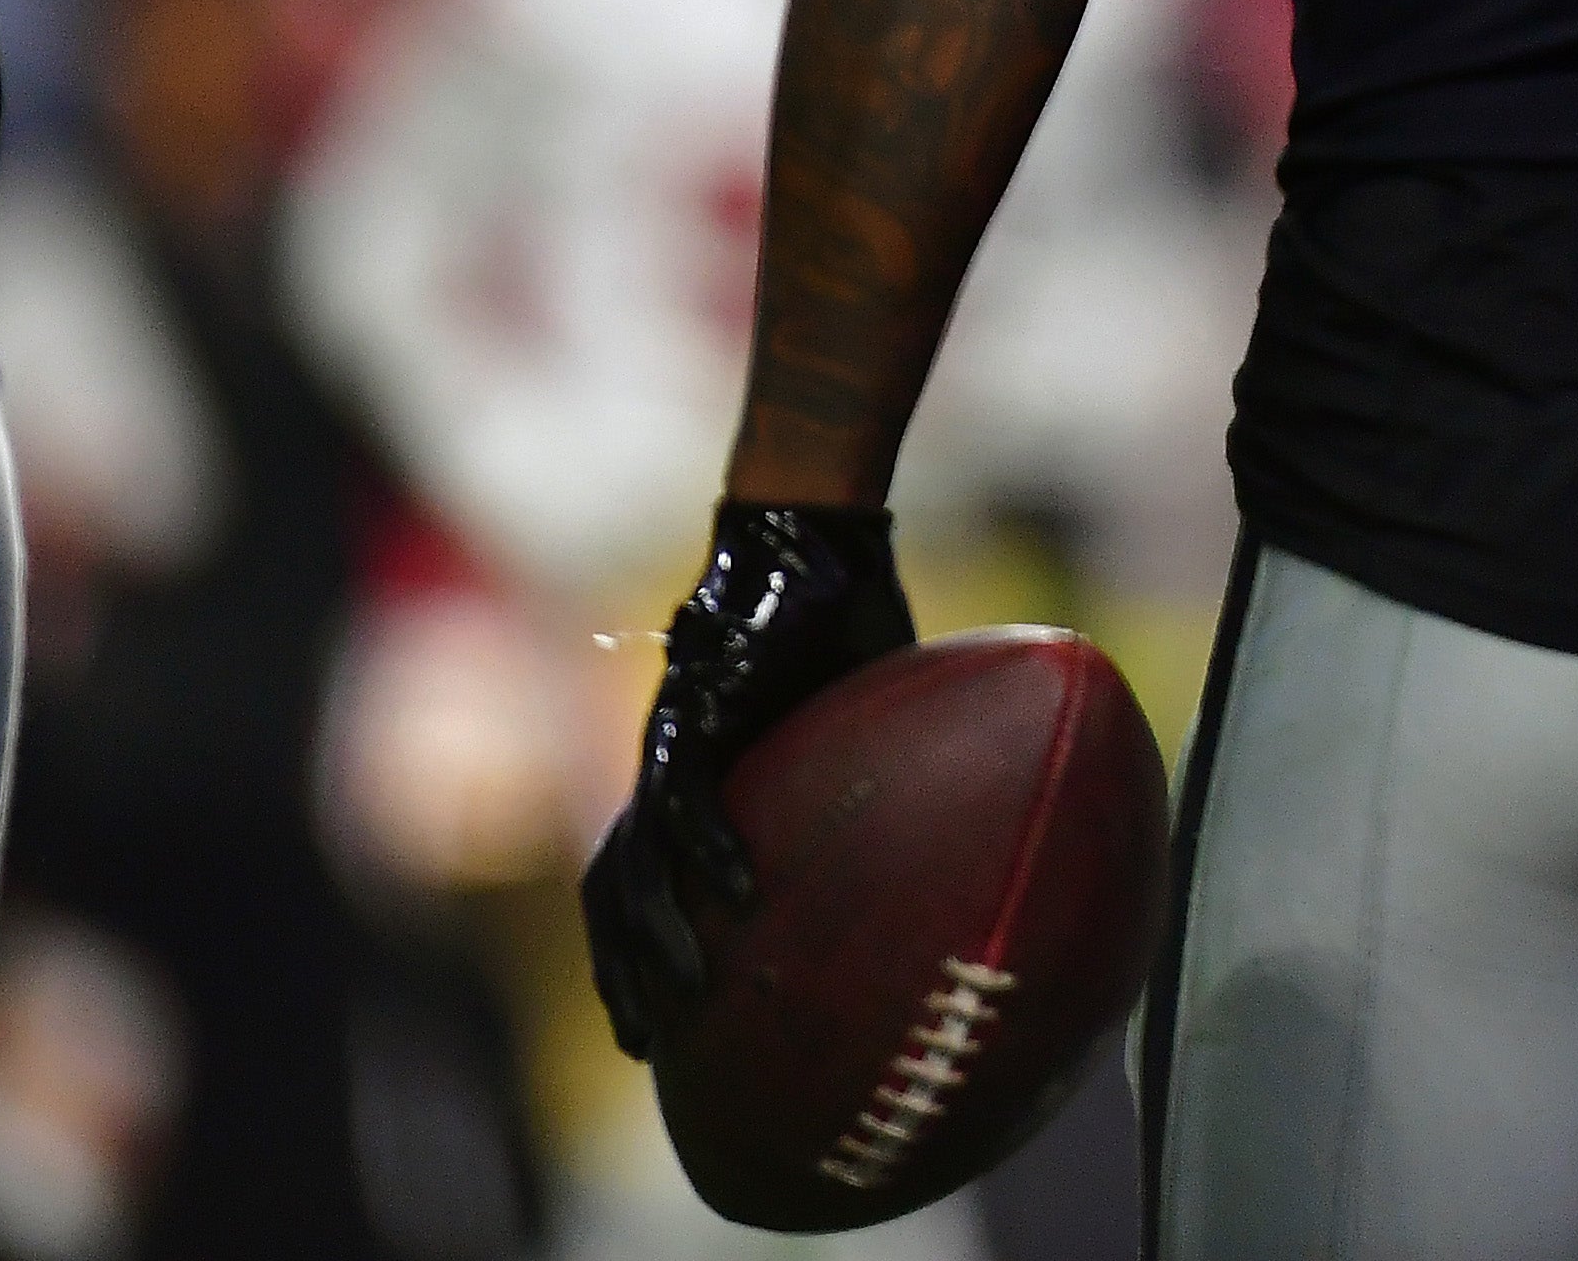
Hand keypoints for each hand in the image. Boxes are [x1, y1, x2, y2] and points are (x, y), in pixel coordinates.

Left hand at [581, 502, 914, 1058]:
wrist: (813, 532)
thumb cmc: (844, 614)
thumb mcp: (861, 712)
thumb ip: (874, 768)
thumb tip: (963, 815)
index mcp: (695, 767)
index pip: (638, 877)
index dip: (634, 947)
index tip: (655, 1020)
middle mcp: (667, 763)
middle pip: (614, 890)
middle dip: (622, 969)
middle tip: (646, 1045)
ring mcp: (670, 740)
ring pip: (632, 860)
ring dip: (649, 936)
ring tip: (682, 998)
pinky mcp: (694, 711)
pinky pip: (687, 796)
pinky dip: (705, 851)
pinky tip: (733, 897)